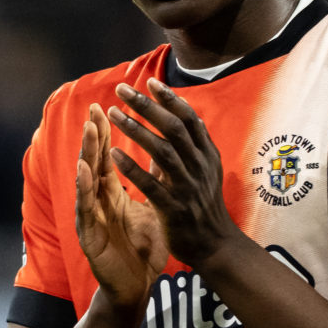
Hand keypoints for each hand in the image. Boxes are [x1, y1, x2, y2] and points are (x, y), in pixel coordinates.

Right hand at [75, 103, 169, 308]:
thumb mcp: (150, 211)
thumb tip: (163, 157)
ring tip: (89, 131)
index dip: (107, 133)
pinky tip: (83, 170)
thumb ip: (152, 184)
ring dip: (86, 154)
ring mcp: (91, 217)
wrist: (134, 287)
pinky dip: (84, 187)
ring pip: (85, 181)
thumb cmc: (140, 250)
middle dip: (94, 136)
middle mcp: (98, 201)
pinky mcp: (88, 235)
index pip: (107, 158)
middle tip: (94, 109)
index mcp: (111, 195)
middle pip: (94, 163)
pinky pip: (85, 208)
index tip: (108, 107)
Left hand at [107, 78, 242, 265]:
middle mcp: (199, 166)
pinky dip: (132, 167)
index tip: (149, 82)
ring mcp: (187, 187)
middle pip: (173, 128)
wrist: (214, 245)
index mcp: (207, 155)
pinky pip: (151, 184)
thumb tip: (182, 114)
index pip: (188, 118)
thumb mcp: (206, 169)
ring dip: (135, 129)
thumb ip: (193, 144)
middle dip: (146, 106)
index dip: (169, 98)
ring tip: (113, 113)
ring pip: (161, 151)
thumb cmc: (205, 203)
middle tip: (122, 90)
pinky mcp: (174, 208)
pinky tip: (113, 154)